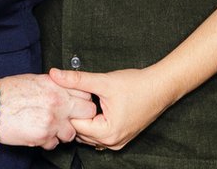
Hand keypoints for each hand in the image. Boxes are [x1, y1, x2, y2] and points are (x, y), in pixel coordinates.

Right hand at [0, 73, 96, 148]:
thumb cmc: (7, 91)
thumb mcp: (34, 80)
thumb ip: (54, 86)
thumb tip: (65, 90)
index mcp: (56, 84)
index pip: (86, 92)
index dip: (82, 99)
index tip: (76, 103)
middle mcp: (58, 101)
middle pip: (88, 111)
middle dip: (81, 116)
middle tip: (69, 118)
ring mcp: (52, 120)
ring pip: (72, 133)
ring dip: (64, 132)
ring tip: (51, 127)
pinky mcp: (42, 136)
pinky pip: (54, 144)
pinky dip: (48, 141)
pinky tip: (38, 132)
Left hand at [48, 66, 173, 150]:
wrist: (161, 87)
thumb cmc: (137, 85)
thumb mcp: (103, 81)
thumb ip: (76, 79)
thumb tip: (55, 75)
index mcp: (106, 133)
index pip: (74, 125)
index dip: (67, 109)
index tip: (64, 95)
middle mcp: (111, 142)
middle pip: (80, 132)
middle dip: (74, 114)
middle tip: (72, 96)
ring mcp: (117, 142)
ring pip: (89, 134)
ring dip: (84, 119)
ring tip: (83, 100)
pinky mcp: (121, 137)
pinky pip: (99, 134)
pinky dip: (93, 123)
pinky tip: (94, 107)